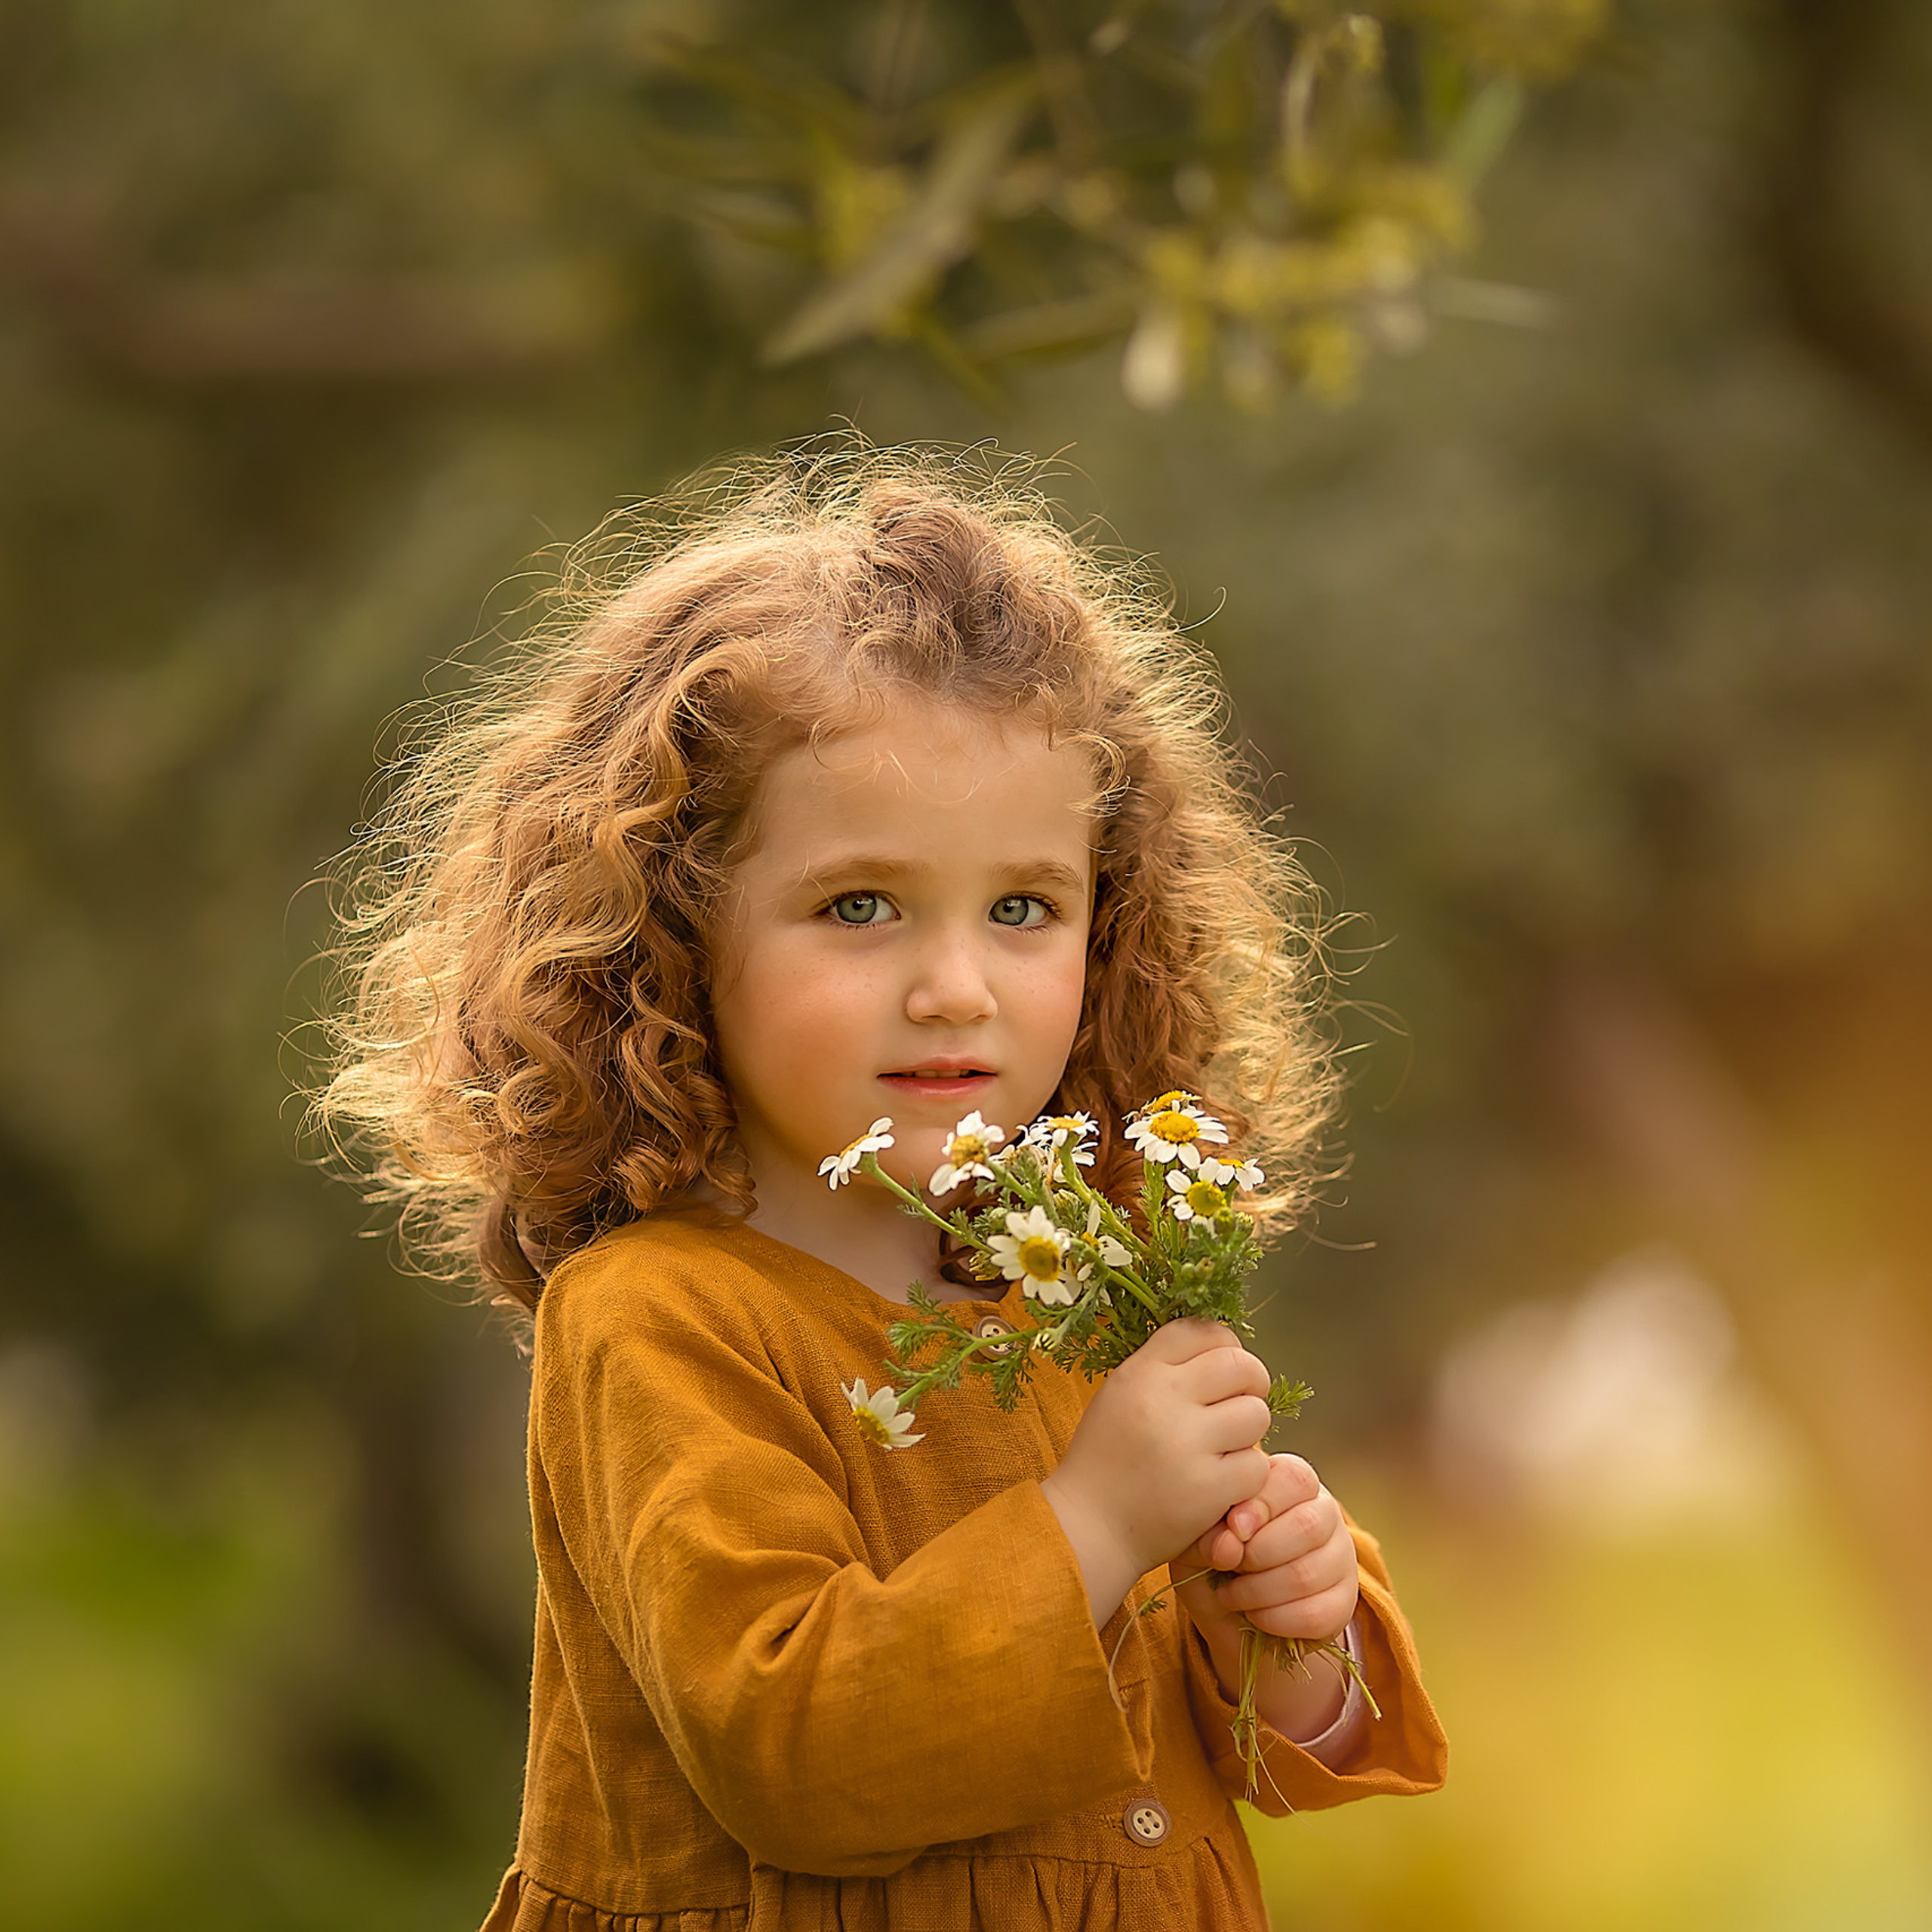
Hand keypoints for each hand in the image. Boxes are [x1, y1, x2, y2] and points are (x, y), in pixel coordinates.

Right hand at [1041, 1319, 1272, 1621]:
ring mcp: (1188, 1444)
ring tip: (1225, 1447)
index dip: (1224, 1345)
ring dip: (1249, 1432)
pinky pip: (1257, 1465)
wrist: (1089, 1526)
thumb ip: (1164, 1367)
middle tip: (1238, 1405)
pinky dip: (1246, 1475)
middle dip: (1251, 1384)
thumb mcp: (1120, 1394)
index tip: (1222, 1370)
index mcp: (1140, 1372)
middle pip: (1242, 1366)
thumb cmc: (1107, 1459)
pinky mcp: (1209, 1488)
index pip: (1202, 1330)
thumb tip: (1221, 1346)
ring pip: (1256, 1415)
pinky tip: (1222, 1482)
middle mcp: (1164, 1399)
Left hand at [1169, 1454, 1358, 1643]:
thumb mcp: (1200, 1537)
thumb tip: (1228, 1546)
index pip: (1295, 1478)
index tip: (1232, 1529)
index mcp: (1291, 1483)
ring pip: (1308, 1574)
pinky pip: (1317, 1613)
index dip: (1262, 1504)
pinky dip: (1275, 1619)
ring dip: (1258, 1591)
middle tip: (1227, 1566)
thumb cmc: (1214, 1555)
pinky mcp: (1344, 1602)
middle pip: (1308, 1526)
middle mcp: (1325, 1513)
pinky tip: (1253, 1615)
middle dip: (1258, 1553)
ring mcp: (1341, 1558)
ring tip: (1229, 1594)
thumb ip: (1209, 1534)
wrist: (1230, 1611)